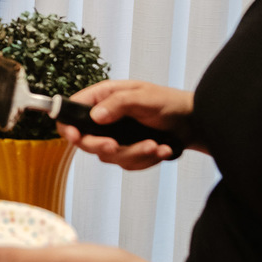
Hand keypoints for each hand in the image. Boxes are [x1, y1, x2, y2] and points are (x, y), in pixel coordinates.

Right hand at [59, 80, 194, 168]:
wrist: (193, 122)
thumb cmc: (169, 102)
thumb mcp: (143, 97)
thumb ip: (117, 104)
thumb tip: (95, 116)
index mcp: (104, 97)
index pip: (73, 111)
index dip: (68, 125)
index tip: (76, 137)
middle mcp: (106, 117)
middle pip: (86, 140)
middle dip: (102, 146)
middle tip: (116, 146)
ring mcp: (116, 136)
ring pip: (109, 156)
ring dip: (134, 153)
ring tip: (156, 145)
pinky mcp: (129, 151)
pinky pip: (127, 164)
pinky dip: (146, 160)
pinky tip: (162, 149)